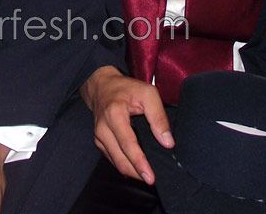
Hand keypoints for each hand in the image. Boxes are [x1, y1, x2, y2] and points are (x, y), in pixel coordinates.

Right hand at [79, 66, 171, 184]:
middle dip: (136, 173)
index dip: (139, 163)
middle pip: (120, 159)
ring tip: (146, 176)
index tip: (150, 176)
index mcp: (115, 114)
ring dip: (131, 172)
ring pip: (115, 162)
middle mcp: (103, 128)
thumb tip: (167, 142)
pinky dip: (124, 165)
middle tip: (152, 180)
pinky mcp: (99, 141)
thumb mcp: (148, 94)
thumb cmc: (127, 89)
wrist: (102, 86)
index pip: (128, 144)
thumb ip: (158, 117)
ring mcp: (99, 136)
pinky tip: (135, 168)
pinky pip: (112, 158)